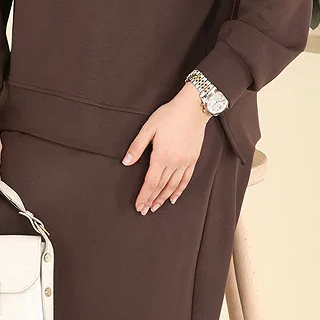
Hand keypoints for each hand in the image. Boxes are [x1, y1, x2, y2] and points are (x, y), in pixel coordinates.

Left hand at [121, 83, 209, 213]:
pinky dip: (179, 190)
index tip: (138, 206)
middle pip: (161, 187)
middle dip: (151, 200)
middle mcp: (174, 163)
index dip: (143, 196)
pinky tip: (173, 198)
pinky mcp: (193, 159)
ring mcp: (185, 162)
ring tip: (156, 207)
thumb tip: (125, 162)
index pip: (150, 183)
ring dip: (163, 198)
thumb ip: (137, 147)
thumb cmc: (169, 115)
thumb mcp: (148, 128)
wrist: (193, 108)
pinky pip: (186, 180)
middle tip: (144, 211)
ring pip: (173, 186)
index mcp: (161, 156)